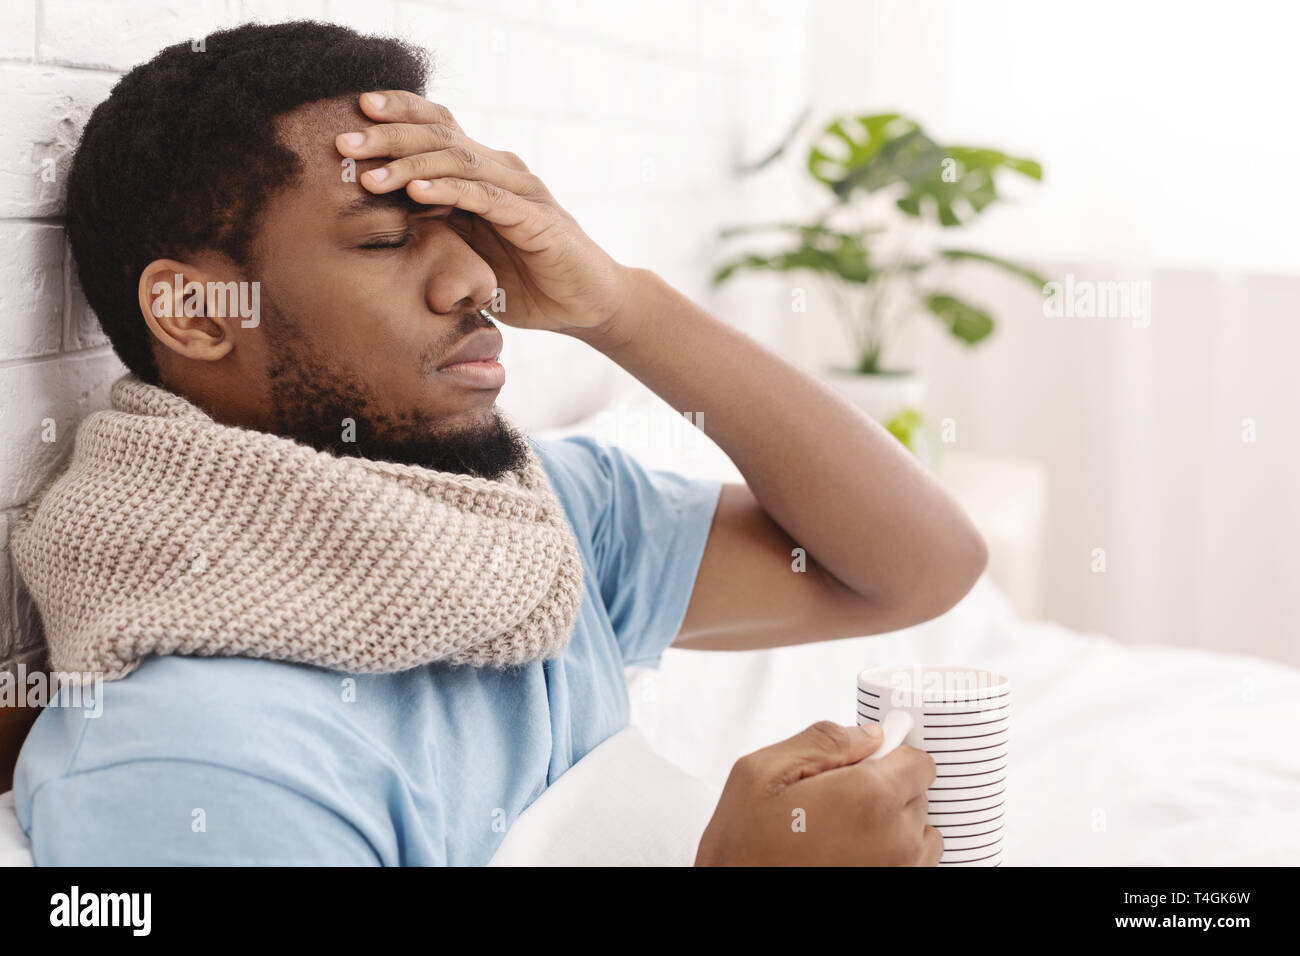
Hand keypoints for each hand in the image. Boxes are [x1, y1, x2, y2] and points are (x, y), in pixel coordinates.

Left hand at [335, 90, 632, 334]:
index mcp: (484, 171)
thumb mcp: (470, 253)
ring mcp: (520, 190)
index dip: (396, 115)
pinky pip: (485, 198)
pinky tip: (417, 194)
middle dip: (388, 136)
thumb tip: (381, 226)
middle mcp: (502, 169)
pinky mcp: (536, 218)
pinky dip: (449, 192)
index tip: (350, 115)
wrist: (587, 305)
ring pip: (457, 161)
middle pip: (440, 135)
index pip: (436, 127)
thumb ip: (437, 231)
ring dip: (409, 164)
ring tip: (369, 173)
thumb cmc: (528, 280)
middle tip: (344, 142)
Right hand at [695, 721, 941, 865]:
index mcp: (868, 798)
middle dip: (885, 788)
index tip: (864, 761)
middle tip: (837, 799)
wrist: (733, 889)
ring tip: (845, 830)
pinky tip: (854, 852)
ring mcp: (899, 872)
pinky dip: (892, 854)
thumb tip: (867, 735)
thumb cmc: (743, 846)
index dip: (887, 755)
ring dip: (893, 824)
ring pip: (920, 831)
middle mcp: (895, 840)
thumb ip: (824, 740)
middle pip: (917, 793)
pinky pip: (915, 863)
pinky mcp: (894, 887)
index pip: (919, 761)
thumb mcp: (762, 770)